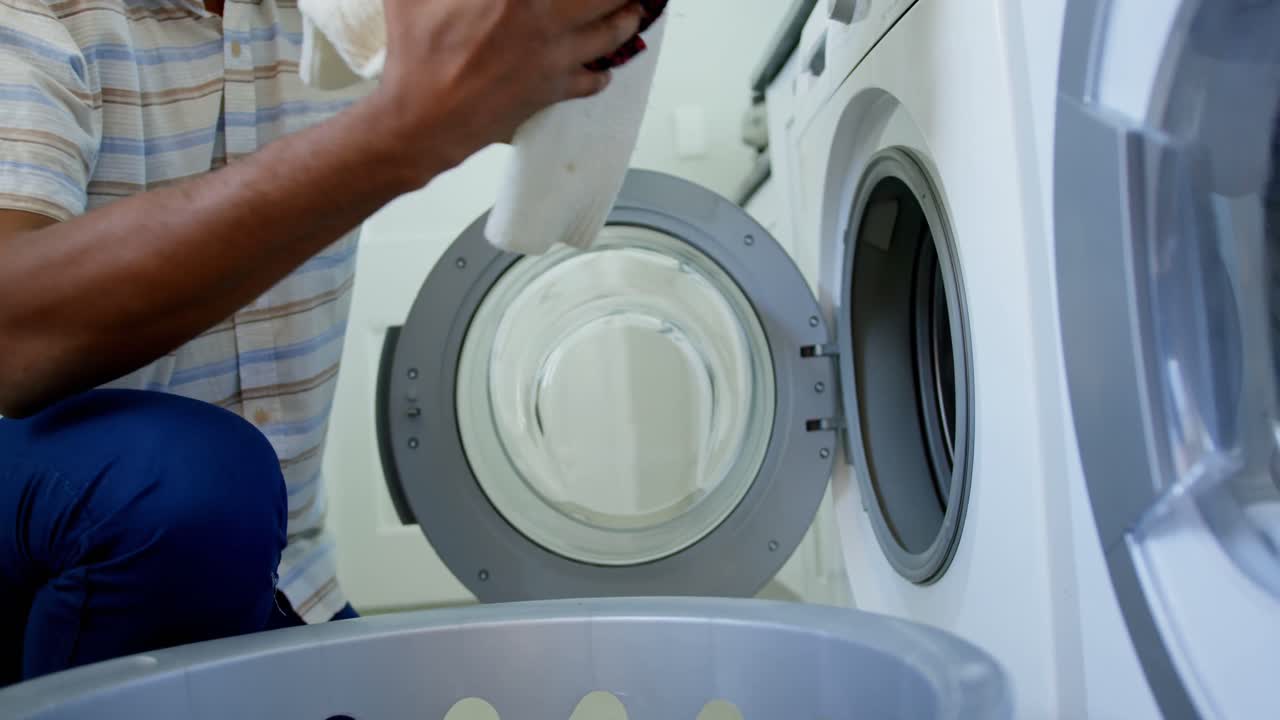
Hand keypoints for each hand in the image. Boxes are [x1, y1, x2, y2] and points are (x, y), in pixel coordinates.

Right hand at [369, 0, 646, 184]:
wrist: (422, 118)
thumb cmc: (415, 54)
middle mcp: (546, 16)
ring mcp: (554, 55)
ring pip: (613, 32)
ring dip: (628, 17)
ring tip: (633, 9)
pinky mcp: (553, 89)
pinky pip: (594, 80)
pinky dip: (603, 72)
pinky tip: (603, 67)